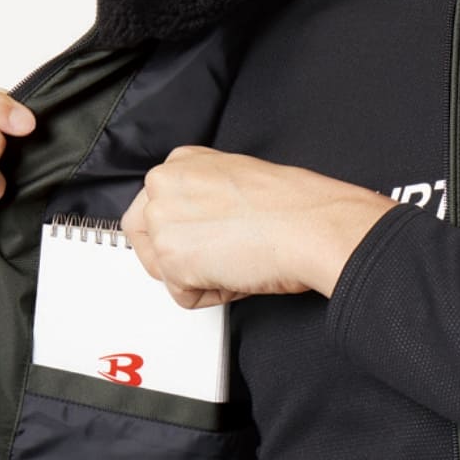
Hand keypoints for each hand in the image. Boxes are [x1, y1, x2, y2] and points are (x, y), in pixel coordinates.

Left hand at [119, 145, 397, 307]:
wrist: (311, 226)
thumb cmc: (294, 206)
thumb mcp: (238, 181)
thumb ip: (204, 197)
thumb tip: (201, 226)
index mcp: (179, 162)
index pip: (156, 210)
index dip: (189, 234)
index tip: (215, 238)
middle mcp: (162, 185)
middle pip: (148, 241)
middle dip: (181, 259)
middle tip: (223, 257)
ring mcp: (162, 222)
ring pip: (165, 271)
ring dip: (200, 277)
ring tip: (237, 259)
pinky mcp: (172, 261)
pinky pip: (184, 296)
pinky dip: (213, 295)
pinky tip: (240, 272)